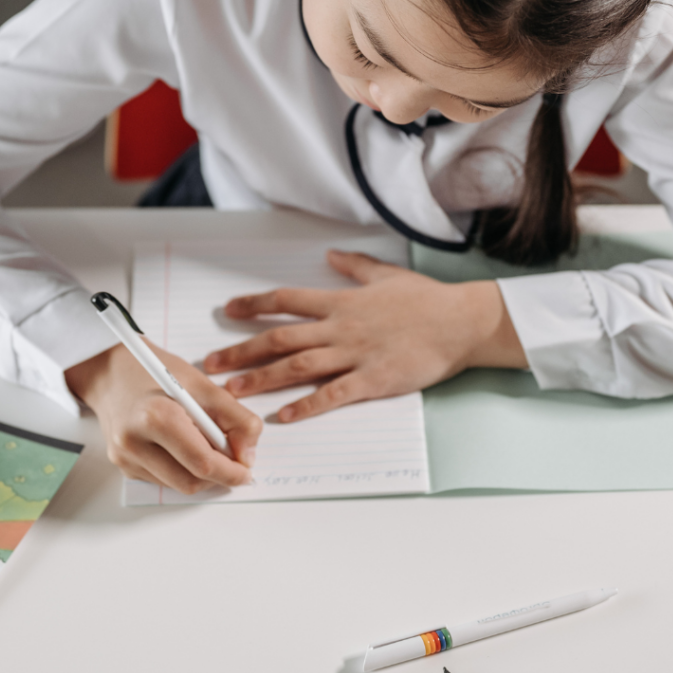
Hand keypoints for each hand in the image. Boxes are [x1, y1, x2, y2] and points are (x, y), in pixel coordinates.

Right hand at [66, 342, 262, 493]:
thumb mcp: (202, 384)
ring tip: (206, 445)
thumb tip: (248, 454)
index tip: (246, 470)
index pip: (202, 462)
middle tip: (233, 460)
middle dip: (218, 475)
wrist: (111, 371)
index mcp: (156, 416)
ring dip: (200, 474)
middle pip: (191, 481)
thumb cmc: (156, 372)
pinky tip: (182, 446)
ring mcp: (125, 457)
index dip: (231, 471)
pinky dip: (181, 469)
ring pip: (178, 485)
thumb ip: (235, 417)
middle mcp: (135, 442)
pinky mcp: (122, 465)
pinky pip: (163, 480)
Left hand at [202, 250, 525, 421]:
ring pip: (298, 367)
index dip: (254, 305)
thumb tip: (330, 255)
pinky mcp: (374, 380)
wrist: (461, 322)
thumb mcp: (386, 274)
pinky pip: (334, 395)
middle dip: (241, 350)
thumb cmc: (426, 298)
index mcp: (341, 302)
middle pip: (280, 339)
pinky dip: (308, 406)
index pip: (286, 300)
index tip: (228, 310)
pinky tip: (285, 417)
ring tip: (233, 392)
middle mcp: (341, 328)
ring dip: (262, 379)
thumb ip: (354, 266)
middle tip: (211, 364)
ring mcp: (356, 354)